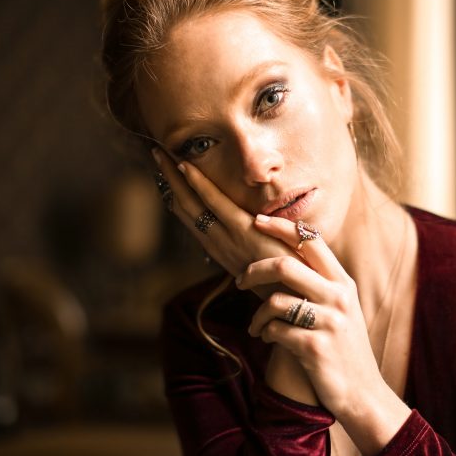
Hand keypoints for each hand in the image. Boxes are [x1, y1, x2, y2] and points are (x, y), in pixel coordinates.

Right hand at [153, 149, 317, 404]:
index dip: (179, 197)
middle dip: (170, 182)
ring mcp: (228, 238)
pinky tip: (185, 166)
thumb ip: (255, 249)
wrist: (300, 300)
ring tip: (160, 154)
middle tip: (155, 156)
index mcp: (224, 250)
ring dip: (175, 178)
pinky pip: (215, 204)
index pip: (195, 219)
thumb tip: (253, 236)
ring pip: (193, 203)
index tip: (168, 178)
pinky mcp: (243, 232)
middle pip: (186, 208)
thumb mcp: (265, 265)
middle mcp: (219, 245)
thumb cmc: (287, 282)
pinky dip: (198, 185)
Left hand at [237, 215, 410, 455]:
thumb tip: (283, 258)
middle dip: (254, 270)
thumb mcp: (341, 309)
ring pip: (275, 300)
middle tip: (239, 280)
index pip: (311, 241)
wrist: (363, 394)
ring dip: (257, 315)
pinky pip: (276, 330)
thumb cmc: (344, 348)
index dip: (281, 227)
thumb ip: (319, 283)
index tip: (257, 220)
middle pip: (285, 264)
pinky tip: (267, 340)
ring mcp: (329, 322)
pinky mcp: (315, 347)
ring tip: (257, 326)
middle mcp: (339, 297)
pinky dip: (265, 333)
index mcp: (343, 282)